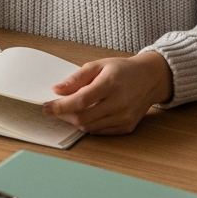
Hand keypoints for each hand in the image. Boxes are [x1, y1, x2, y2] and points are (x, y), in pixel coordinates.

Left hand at [41, 52, 172, 134]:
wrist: (150, 79)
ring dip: (75, 121)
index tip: (46, 107)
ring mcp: (124, 117)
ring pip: (90, 127)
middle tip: (56, 109)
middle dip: (64, 115)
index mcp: (111, 84)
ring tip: (71, 110)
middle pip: (83, 118)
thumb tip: (57, 90)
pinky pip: (100, 131)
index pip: (80, 101)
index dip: (60, 106)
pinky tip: (87, 114)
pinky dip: (89, 125)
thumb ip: (77, 78)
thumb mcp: (98, 65)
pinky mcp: (127, 127)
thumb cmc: (122, 70)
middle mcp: (119, 103)